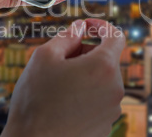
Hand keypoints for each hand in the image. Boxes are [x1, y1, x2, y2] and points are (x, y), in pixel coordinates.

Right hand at [1, 19, 125, 136]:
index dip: (101, 26)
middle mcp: (115, 89)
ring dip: (85, 74)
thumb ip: (67, 36)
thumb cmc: (35, 99)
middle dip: (85, 53)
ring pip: (101, 80)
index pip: (116, 36)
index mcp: (103, 68)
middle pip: (105, 59)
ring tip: (58, 86)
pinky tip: (63, 103)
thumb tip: (80, 27)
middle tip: (59, 61)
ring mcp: (112, 110)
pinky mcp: (105, 125)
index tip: (87, 26)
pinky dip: (85, 94)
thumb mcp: (44, 56)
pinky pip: (99, 100)